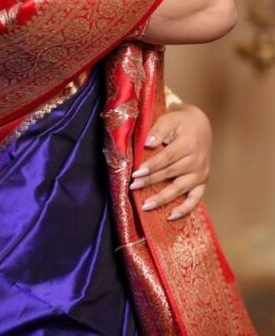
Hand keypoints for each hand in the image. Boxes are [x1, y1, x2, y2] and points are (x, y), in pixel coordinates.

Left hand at [129, 102, 211, 220]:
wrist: (201, 125)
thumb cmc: (180, 122)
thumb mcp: (169, 120)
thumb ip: (158, 131)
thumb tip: (148, 143)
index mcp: (189, 144)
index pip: (167, 158)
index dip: (152, 166)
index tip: (136, 173)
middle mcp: (197, 161)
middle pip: (171, 173)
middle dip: (151, 181)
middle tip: (133, 187)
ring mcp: (201, 173)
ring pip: (181, 189)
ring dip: (163, 198)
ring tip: (146, 205)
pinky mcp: (203, 181)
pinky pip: (195, 198)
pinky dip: (185, 209)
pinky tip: (170, 216)